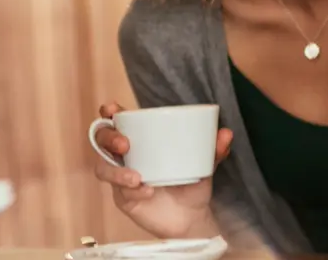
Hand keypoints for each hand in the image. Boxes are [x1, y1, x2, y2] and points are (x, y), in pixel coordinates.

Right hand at [91, 102, 233, 238]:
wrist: (192, 218)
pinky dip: (132, 191)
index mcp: (141, 140)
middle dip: (108, 137)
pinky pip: (120, 192)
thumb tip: (226, 133)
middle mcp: (126, 156)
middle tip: (125, 144)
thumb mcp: (204, 164)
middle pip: (101, 140)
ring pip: (103, 168)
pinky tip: (148, 192)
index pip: (117, 122)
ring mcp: (122, 178)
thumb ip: (214, 150)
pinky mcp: (124, 199)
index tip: (113, 109)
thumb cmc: (191, 184)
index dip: (110, 113)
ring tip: (137, 178)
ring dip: (116, 171)